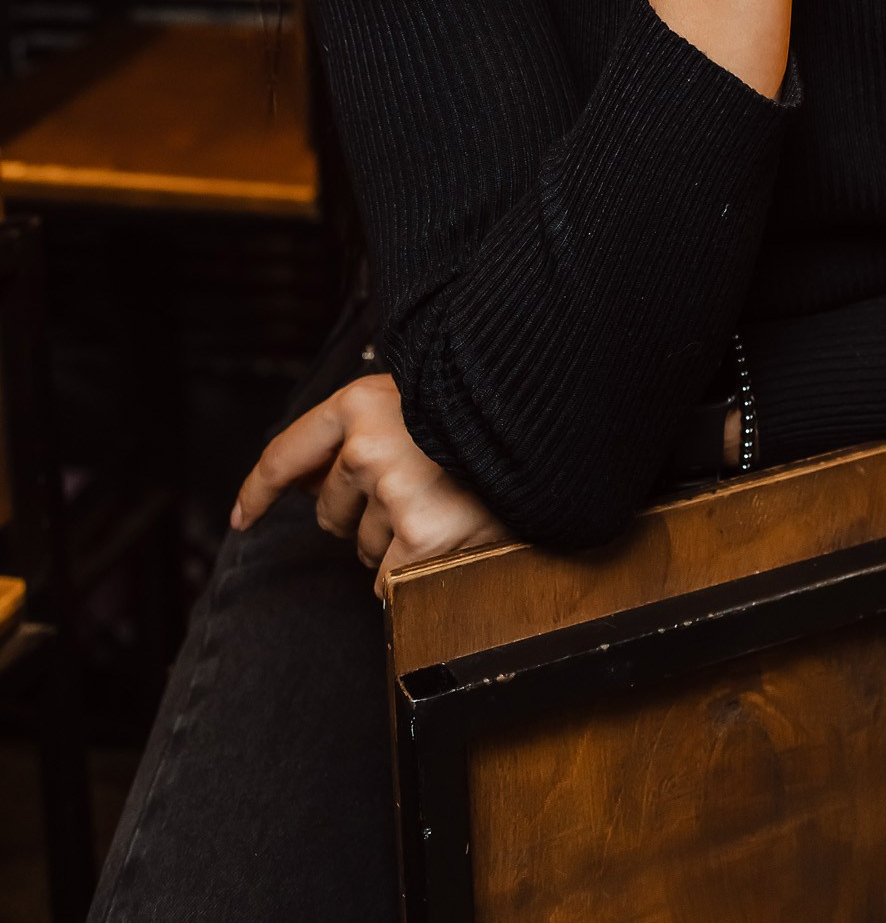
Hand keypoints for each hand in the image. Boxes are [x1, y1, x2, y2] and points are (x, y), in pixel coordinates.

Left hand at [231, 374, 510, 598]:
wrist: (543, 426)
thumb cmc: (480, 412)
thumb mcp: (415, 401)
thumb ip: (361, 432)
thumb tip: (304, 484)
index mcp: (362, 402)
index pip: (289, 451)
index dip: (262, 487)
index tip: (245, 516)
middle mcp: (368, 446)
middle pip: (331, 510)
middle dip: (361, 513)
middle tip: (417, 489)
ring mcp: (393, 493)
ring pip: (363, 547)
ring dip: (394, 541)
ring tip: (444, 506)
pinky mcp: (420, 539)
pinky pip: (388, 582)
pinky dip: (413, 574)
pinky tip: (447, 540)